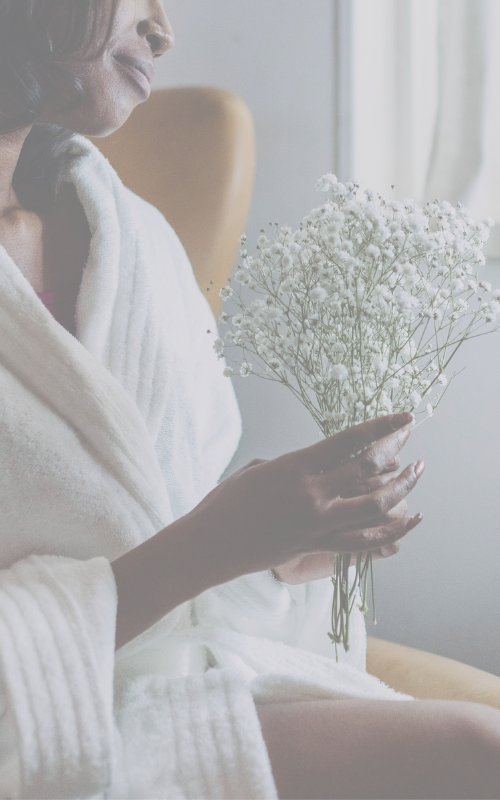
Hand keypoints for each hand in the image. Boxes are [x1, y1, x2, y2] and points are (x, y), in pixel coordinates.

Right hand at [185, 412, 423, 583]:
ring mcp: (318, 524)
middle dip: (396, 447)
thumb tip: (319, 464)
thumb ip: (295, 464)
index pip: (350, 440)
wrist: (210, 545)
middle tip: (409, 433)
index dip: (382, 426)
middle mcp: (312, 494)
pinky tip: (413, 518)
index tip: (402, 416)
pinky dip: (394, 530)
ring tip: (417, 470)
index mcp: (296, 467)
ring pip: (376, 505)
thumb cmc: (227, 502)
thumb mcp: (259, 469)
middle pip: (369, 468)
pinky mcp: (318, 546)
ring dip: (403, 486)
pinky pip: (366, 541)